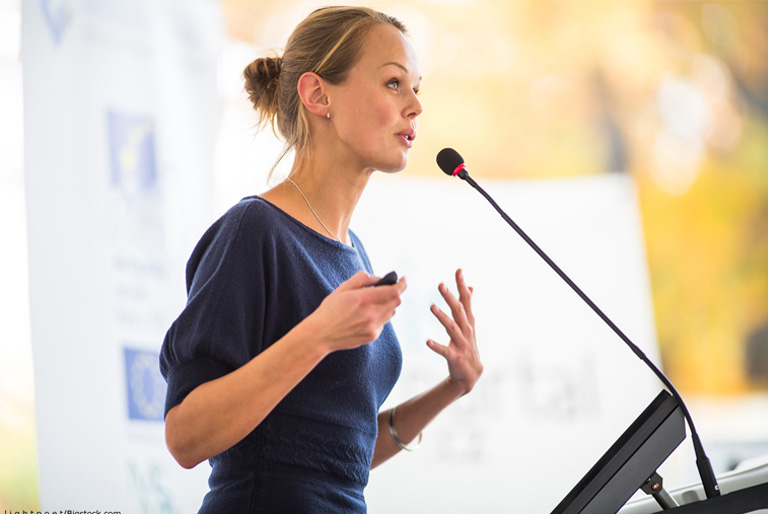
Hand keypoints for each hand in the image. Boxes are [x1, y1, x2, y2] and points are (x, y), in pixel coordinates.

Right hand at [306, 270, 406, 352]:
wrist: (320, 334)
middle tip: (386, 290)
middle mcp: (371, 314)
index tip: (404, 279)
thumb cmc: (329, 310)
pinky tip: (365, 317)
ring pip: (391, 312)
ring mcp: (373, 327)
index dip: (402, 284)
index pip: (394, 291)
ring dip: (387, 305)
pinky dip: (379, 316)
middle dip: (394, 293)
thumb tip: (379, 278)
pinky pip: (383, 323)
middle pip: (396, 301)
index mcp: (363, 299)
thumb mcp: (343, 288)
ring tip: (372, 304)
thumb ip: (362, 279)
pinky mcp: (372, 336)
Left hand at [427, 269, 482, 395]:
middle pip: (458, 311)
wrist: (471, 373)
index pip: (466, 300)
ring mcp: (461, 344)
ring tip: (432, 307)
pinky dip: (437, 346)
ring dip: (442, 317)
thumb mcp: (469, 324)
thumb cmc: (467, 345)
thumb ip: (468, 305)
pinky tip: (427, 341)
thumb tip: (471, 286)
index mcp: (468, 321)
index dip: (462, 285)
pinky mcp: (455, 357)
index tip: (458, 270)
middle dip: (450, 297)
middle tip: (440, 284)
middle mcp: (466, 330)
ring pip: (452, 328)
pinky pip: (445, 351)